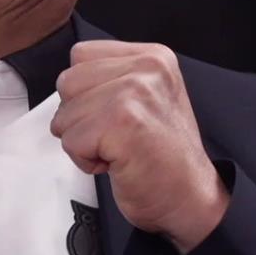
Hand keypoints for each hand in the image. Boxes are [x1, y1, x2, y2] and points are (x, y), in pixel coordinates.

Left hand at [51, 40, 227, 252]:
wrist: (190, 198)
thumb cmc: (163, 159)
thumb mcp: (147, 99)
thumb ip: (112, 79)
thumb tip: (69, 83)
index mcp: (153, 56)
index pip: (81, 55)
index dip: (85, 93)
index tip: (113, 116)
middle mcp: (146, 68)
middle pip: (67, 82)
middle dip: (79, 117)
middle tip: (115, 137)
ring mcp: (135, 92)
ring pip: (65, 114)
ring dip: (83, 142)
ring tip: (118, 150)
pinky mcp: (122, 122)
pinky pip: (71, 141)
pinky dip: (86, 161)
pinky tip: (117, 163)